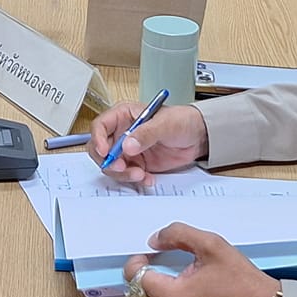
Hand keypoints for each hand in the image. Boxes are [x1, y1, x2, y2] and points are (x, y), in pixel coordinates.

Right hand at [87, 101, 207, 186]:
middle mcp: (122, 133)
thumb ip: (146, 134)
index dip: (98, 139)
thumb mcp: (165, 124)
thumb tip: (127, 145)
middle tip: (123, 168)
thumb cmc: (182, 121)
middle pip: (101, 149)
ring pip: (112, 166)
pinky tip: (148, 178)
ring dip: (124, 174)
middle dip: (109, 162)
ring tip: (140, 175)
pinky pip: (128, 175)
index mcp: (123, 116)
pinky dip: (135, 179)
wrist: (199, 137)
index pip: (100, 126)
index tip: (105, 152)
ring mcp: (129, 150)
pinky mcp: (138, 164)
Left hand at [123, 223, 281, 296]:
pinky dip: (169, 286)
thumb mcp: (210, 244)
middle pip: (140, 284)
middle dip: (149, 266)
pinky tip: (188, 275)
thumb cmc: (240, 279)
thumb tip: (154, 239)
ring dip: (160, 276)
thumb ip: (177, 235)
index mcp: (170, 296)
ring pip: (152, 293)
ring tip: (182, 262)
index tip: (154, 247)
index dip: (139, 257)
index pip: (134, 275)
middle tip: (168, 251)